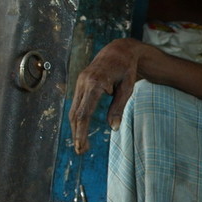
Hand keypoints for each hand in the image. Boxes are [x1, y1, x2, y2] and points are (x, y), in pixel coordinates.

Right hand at [68, 38, 143, 153]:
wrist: (120, 50)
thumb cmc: (126, 70)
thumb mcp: (127, 89)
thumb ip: (118, 108)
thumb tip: (113, 129)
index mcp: (95, 83)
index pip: (84, 113)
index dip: (81, 131)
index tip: (81, 146)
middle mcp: (84, 82)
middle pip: (76, 114)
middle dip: (77, 134)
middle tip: (81, 151)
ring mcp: (80, 82)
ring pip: (74, 110)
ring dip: (76, 128)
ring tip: (82, 145)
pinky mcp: (81, 84)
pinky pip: (77, 104)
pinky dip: (78, 118)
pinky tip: (81, 130)